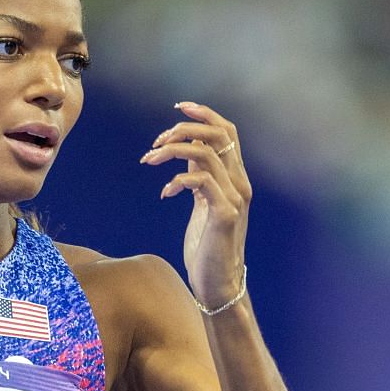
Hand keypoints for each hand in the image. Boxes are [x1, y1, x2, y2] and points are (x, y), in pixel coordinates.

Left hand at [139, 100, 250, 308]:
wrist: (218, 283)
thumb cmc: (207, 247)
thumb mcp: (203, 206)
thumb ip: (200, 180)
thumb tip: (185, 157)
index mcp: (235, 178)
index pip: (227, 131)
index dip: (204, 114)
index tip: (178, 108)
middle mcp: (239, 183)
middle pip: (219, 134)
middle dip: (183, 129)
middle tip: (156, 142)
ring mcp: (234, 198)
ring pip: (204, 153)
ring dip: (172, 151)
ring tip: (150, 161)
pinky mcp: (225, 214)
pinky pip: (201, 181)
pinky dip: (178, 180)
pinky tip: (165, 193)